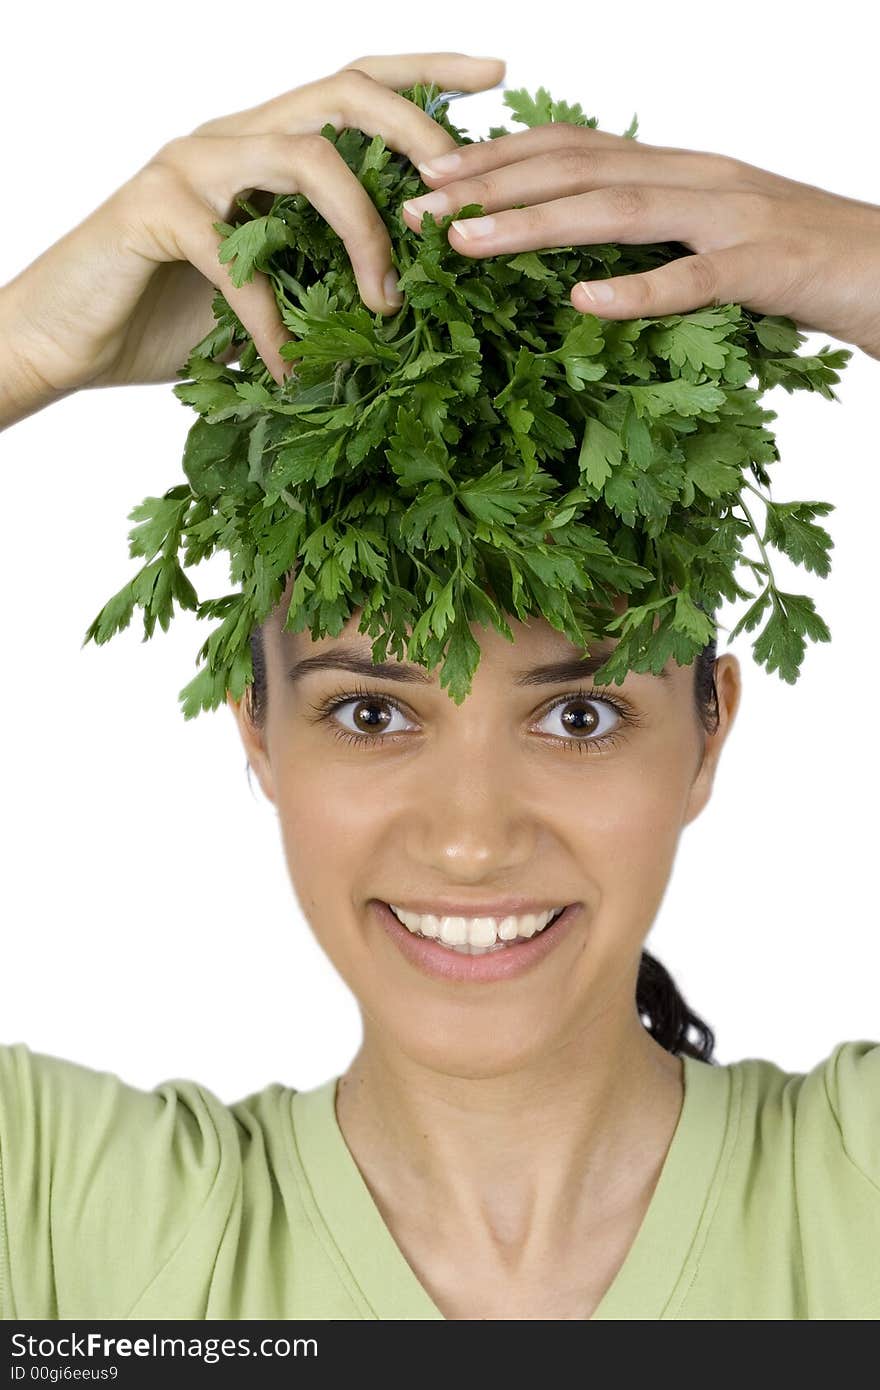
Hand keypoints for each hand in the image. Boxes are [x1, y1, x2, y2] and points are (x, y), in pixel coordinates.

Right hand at [0, 51, 504, 421]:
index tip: (496, 79)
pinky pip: (237, 258)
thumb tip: (403, 316)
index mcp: (264, 148)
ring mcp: (191, 166)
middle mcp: (233, 138)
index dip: (425, 77)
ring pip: (305, 159)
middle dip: (416, 129)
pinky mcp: (155, 211)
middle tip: (458, 183)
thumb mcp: (266, 297)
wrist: (63, 338)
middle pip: (342, 92)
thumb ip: (320, 283)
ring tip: (386, 305)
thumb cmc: (166, 318)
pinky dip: (275, 322)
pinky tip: (293, 369)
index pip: (354, 86)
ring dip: (362, 233)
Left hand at [401, 120, 879, 360]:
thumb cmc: (808, 269)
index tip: (432, 176)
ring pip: (621, 211)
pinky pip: (696, 278)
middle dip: (490, 184)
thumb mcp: (718, 245)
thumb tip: (581, 272)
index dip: (500, 157)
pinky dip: (639, 290)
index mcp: (683, 173)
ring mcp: (736, 218)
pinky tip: (584, 303)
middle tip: (417, 206)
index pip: (577, 148)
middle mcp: (701, 178)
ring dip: (535, 225)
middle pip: (579, 166)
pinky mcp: (770, 266)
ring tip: (466, 242)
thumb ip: (657, 243)